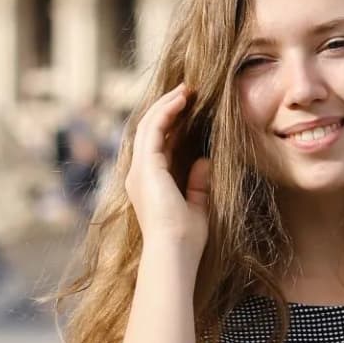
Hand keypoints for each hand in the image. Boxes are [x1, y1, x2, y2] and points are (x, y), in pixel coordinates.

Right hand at [126, 84, 211, 255]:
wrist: (174, 252)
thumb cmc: (186, 239)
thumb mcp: (197, 207)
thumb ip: (198, 185)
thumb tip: (204, 161)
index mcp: (149, 184)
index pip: (157, 145)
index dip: (172, 124)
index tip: (189, 108)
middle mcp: (139, 175)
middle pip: (150, 130)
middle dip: (168, 109)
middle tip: (187, 91)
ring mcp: (139, 169)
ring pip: (149, 125)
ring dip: (167, 104)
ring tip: (186, 89)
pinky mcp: (146, 166)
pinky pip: (154, 129)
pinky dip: (167, 111)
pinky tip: (182, 99)